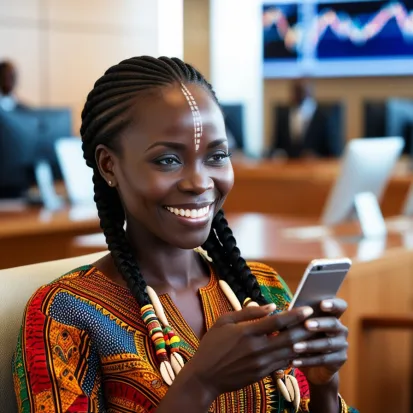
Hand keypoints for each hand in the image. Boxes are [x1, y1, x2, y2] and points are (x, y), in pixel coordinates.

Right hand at [185, 304, 314, 398]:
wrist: (205, 376)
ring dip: (304, 344)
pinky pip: (282, 364)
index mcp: (246, 332)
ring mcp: (260, 364)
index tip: (308, 309)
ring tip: (315, 334)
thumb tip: (270, 306)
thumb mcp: (224, 321)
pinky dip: (293, 356)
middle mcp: (256, 348)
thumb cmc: (212, 345)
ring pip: (289, 353)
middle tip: (319, 322)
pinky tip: (300, 349)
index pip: (277, 322)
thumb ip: (247, 313)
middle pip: (289, 338)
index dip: (295, 315)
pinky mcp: (262, 374)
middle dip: (306, 329)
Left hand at [291, 298, 347, 384]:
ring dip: (310, 345)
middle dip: (319, 324)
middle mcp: (341, 329)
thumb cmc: (304, 335)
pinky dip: (308, 361)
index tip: (322, 304)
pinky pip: (324, 360)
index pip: (340, 305)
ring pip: (327, 344)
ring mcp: (342, 344)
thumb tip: (286, 313)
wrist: (313, 362)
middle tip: (306, 324)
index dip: (333, 304)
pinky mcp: (339, 359)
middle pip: (333, 324)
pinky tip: (294, 361)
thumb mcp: (301, 325)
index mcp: (333, 315)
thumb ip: (298, 317)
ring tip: (294, 347)